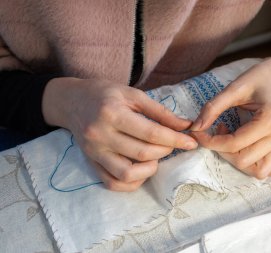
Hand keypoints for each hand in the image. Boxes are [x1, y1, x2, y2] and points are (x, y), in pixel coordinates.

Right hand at [42, 78, 197, 190]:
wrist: (72, 101)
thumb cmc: (105, 94)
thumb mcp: (133, 94)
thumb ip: (160, 112)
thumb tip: (186, 125)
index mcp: (112, 113)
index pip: (151, 133)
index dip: (175, 139)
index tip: (191, 142)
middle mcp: (100, 135)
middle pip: (143, 153)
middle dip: (166, 150)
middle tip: (172, 143)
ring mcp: (94, 153)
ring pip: (127, 174)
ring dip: (150, 169)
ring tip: (156, 156)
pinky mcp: (91, 164)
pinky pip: (113, 183)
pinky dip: (133, 182)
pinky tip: (142, 169)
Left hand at [191, 53, 270, 178]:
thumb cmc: (259, 78)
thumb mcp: (234, 88)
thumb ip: (213, 107)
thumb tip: (196, 128)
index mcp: (270, 120)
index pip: (233, 144)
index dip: (210, 141)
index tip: (197, 132)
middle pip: (243, 160)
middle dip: (222, 150)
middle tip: (217, 130)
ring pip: (257, 171)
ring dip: (238, 161)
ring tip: (231, 141)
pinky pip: (269, 170)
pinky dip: (254, 165)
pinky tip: (244, 149)